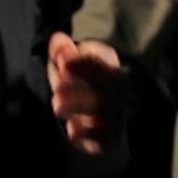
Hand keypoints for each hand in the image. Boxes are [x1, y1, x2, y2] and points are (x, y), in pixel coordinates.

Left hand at [48, 33, 130, 154]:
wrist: (100, 120)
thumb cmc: (81, 85)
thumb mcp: (69, 65)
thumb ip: (62, 51)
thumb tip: (58, 40)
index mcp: (111, 67)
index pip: (103, 60)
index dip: (83, 61)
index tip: (63, 62)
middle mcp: (120, 91)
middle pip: (109, 84)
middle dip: (82, 84)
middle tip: (57, 88)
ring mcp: (116, 114)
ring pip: (106, 110)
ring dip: (80, 107)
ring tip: (57, 106)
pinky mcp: (109, 136)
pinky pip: (104, 136)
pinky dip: (88, 132)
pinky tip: (72, 128)